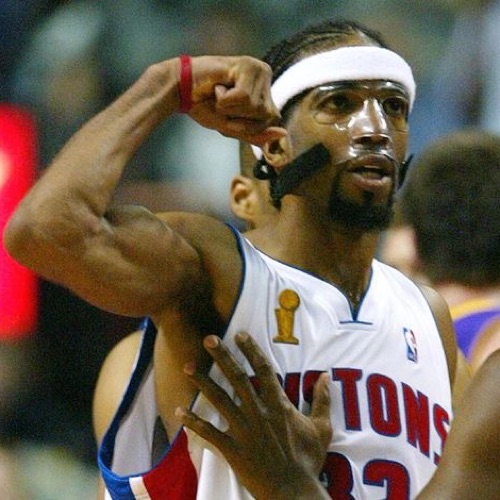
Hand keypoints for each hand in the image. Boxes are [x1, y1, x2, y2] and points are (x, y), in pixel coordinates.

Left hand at [176, 332, 331, 499]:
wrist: (292, 492)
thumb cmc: (307, 460)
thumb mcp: (321, 428)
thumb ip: (322, 400)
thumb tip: (327, 376)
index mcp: (278, 405)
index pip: (263, 370)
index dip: (251, 350)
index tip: (240, 334)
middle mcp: (258, 412)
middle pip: (237, 378)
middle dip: (223, 356)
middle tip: (209, 339)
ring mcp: (243, 430)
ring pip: (219, 400)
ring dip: (203, 382)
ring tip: (188, 367)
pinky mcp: (232, 448)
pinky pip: (209, 433)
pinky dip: (194, 422)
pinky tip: (179, 413)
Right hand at [188, 56, 286, 146]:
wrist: (180, 90)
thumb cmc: (205, 106)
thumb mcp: (233, 127)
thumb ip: (257, 134)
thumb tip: (284, 134)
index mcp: (265, 90)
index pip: (271, 120)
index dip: (247, 124)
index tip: (229, 112)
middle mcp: (266, 76)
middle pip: (266, 115)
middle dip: (240, 117)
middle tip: (223, 102)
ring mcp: (258, 68)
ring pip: (255, 107)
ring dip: (231, 107)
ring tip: (220, 93)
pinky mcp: (247, 65)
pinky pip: (243, 97)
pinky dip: (226, 99)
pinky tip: (218, 86)